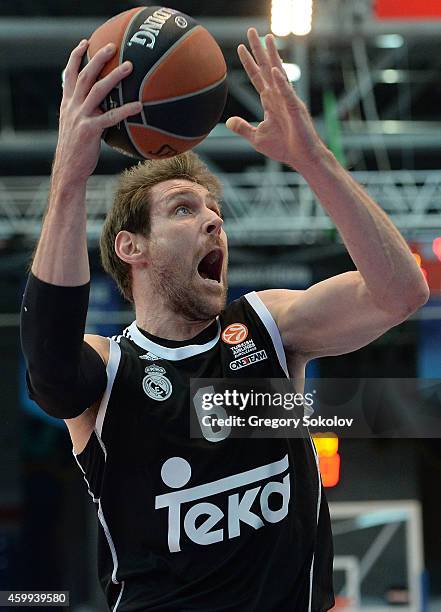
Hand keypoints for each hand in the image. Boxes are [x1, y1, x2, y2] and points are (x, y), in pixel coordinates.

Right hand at [54, 40, 141, 184]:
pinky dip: (125, 110)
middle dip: (97, 58)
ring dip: (113, 76)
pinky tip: (139, 106)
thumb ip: (86, 115)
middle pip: (84, 75)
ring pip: (97, 90)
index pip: (69, 74)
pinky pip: (111, 116)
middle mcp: (72, 107)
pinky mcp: (90, 130)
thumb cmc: (76, 152)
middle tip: (112, 46)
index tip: (84, 43)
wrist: (68, 170)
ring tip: (129, 66)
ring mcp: (80, 117)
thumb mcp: (75, 128)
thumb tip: (104, 111)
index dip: (75, 57)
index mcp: (67, 104)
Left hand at [226, 28, 324, 169]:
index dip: (249, 63)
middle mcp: (279, 96)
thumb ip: (243, 128)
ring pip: (279, 73)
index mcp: (270, 102)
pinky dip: (280, 82)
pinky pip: (287, 93)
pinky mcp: (295, 109)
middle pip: (267, 68)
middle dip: (259, 50)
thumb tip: (228, 122)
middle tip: (251, 31)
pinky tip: (274, 70)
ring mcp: (288, 100)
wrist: (302, 158)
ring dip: (272, 56)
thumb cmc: (283, 148)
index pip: (257, 77)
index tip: (240, 47)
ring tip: (267, 38)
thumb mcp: (257, 138)